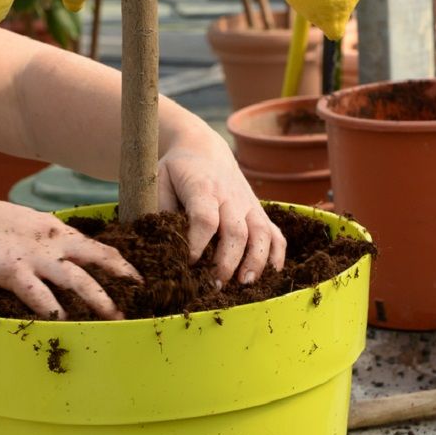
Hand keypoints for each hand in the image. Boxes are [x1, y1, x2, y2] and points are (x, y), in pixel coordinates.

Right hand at [0, 189, 140, 319]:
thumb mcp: (17, 224)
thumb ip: (38, 239)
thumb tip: (53, 255)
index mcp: (51, 228)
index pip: (95, 244)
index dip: (120, 260)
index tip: (138, 276)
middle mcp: (49, 239)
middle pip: (97, 258)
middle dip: (123, 277)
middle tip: (144, 294)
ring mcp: (32, 255)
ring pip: (77, 279)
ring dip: (100, 300)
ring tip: (117, 317)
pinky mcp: (10, 270)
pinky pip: (39, 294)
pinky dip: (54, 310)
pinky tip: (65, 325)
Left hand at [158, 124, 286, 284]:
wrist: (204, 149)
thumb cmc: (177, 171)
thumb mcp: (158, 181)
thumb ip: (160, 210)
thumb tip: (162, 245)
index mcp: (203, 188)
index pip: (205, 218)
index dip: (198, 244)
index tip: (189, 263)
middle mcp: (230, 197)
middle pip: (235, 231)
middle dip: (227, 261)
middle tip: (215, 285)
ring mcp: (249, 205)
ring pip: (260, 234)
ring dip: (256, 261)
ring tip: (245, 285)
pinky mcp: (259, 212)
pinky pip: (276, 234)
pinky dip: (277, 256)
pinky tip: (269, 276)